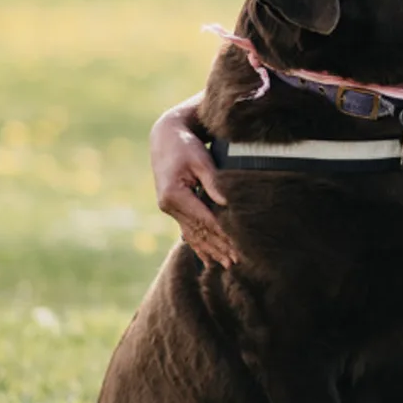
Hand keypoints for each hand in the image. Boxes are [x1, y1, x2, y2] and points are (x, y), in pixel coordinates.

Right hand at [150, 111, 237, 266]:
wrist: (166, 137)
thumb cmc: (185, 146)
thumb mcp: (201, 160)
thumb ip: (213, 183)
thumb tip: (226, 203)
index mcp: (174, 195)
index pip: (204, 220)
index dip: (221, 234)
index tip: (236, 246)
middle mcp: (169, 205)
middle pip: (198, 231)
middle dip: (217, 248)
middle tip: (235, 262)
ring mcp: (169, 208)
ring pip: (192, 234)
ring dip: (209, 250)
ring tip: (225, 265)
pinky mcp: (172, 207)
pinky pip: (187, 230)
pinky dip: (198, 244)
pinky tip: (206, 259)